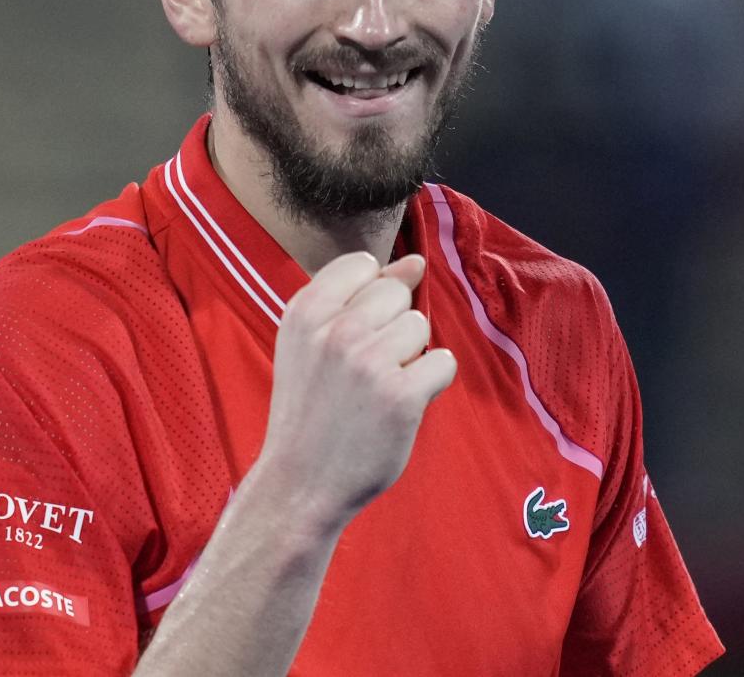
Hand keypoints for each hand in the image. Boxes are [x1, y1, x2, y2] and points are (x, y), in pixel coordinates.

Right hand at [256, 252, 456, 536]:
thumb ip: (357, 294)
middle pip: (396, 293)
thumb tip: (416, 261)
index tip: (351, 334)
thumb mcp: (310, 341)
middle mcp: (335, 329)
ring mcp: (369, 362)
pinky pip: (443, 362)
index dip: (368, 298)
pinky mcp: (401, 396)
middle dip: (390, 326)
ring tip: (377, 388)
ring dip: (410, 356)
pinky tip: (401, 404)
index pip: (363, 265)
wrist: (301, 482)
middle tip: (361, 369)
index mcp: (304, 310)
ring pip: (420, 325)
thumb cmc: (311, 407)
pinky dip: (430, 383)